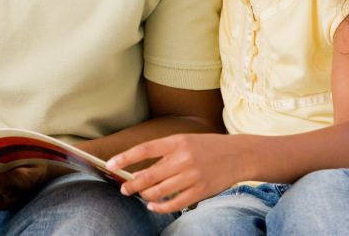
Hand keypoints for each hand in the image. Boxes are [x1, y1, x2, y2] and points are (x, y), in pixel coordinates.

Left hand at [107, 133, 243, 213]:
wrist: (238, 154)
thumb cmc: (205, 147)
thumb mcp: (183, 143)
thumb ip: (163, 156)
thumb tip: (138, 173)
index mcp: (177, 141)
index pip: (145, 149)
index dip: (125, 158)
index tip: (110, 165)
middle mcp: (184, 158)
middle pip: (149, 175)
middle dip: (132, 184)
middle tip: (123, 188)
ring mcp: (193, 176)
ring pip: (160, 191)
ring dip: (145, 195)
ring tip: (139, 195)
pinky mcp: (201, 191)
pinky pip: (175, 204)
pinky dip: (160, 207)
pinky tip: (153, 205)